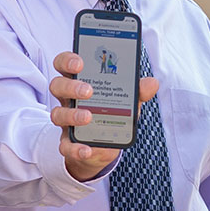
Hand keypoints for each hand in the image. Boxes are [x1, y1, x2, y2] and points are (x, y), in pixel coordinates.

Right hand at [49, 51, 157, 181]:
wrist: (105, 144)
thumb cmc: (112, 113)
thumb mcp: (127, 100)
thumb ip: (138, 91)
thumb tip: (152, 83)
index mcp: (80, 83)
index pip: (65, 65)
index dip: (68, 60)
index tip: (80, 63)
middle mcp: (69, 100)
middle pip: (58, 86)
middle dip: (71, 86)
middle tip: (89, 91)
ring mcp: (66, 121)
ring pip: (57, 114)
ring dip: (72, 115)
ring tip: (88, 117)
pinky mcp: (69, 142)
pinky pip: (65, 145)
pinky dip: (75, 148)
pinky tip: (88, 149)